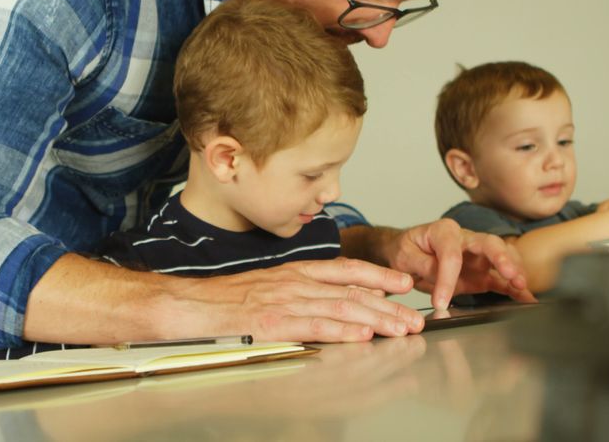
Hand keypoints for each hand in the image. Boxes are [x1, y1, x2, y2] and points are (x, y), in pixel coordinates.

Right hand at [173, 258, 427, 342]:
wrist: (193, 304)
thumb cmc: (229, 298)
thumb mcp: (273, 285)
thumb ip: (307, 289)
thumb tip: (342, 299)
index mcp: (296, 272)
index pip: (346, 270)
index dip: (379, 275)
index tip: (404, 283)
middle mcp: (296, 282)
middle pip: (352, 293)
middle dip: (388, 306)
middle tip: (415, 319)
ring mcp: (285, 302)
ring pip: (340, 309)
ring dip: (376, 321)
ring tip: (401, 331)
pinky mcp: (273, 323)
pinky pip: (314, 327)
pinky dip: (341, 332)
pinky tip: (361, 337)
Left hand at [380, 219, 535, 308]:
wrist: (406, 253)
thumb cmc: (405, 249)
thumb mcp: (404, 256)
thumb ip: (422, 265)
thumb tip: (438, 277)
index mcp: (444, 232)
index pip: (452, 255)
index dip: (448, 278)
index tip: (440, 301)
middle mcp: (465, 239)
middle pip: (490, 244)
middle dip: (502, 258)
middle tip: (510, 274)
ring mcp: (477, 256)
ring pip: (502, 258)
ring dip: (514, 271)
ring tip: (521, 286)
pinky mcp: (482, 273)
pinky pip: (501, 280)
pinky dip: (514, 289)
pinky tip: (526, 298)